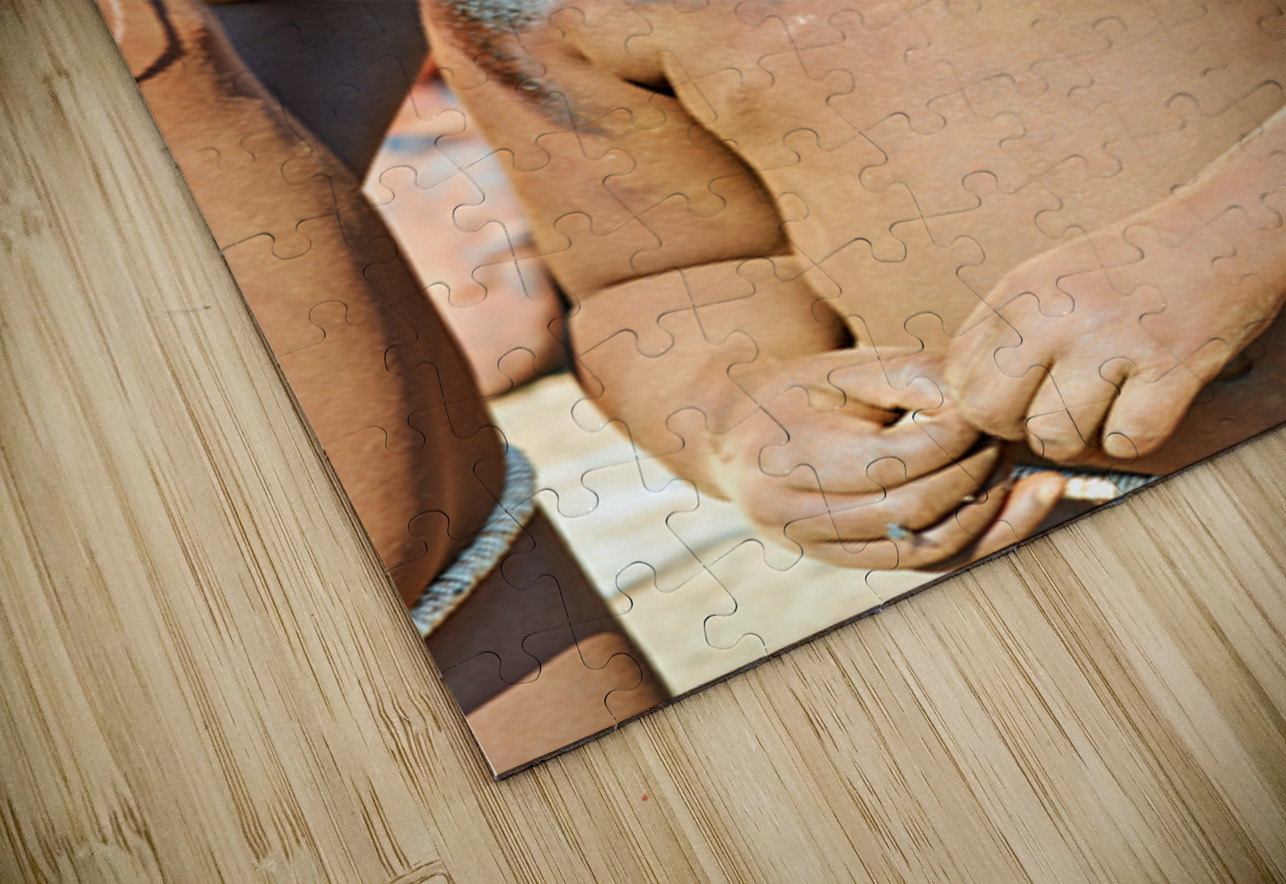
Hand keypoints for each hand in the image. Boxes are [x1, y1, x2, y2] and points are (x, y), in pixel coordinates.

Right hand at [710, 350, 1064, 569]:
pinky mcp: (842, 563)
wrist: (737, 436)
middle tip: (1006, 436)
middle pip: (908, 507)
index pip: (890, 461)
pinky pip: (922, 565)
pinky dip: (977, 540)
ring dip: (984, 512)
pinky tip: (1014, 509)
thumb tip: (978, 406)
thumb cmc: (801, 392)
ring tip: (1018, 473)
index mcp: (788, 454)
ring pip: (920, 548)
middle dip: (973, 473)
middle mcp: (793, 513)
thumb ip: (912, 376)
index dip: (953, 438)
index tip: (986, 409)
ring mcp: (815, 547)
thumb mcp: (845, 367)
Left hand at [947, 213, 1283, 463]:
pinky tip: (1143, 406)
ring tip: (1101, 407)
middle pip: (990, 414)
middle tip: (1051, 411)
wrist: (1226, 231)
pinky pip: (1126, 443)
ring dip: (1078, 440)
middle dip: (1017, 429)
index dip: (983, 403)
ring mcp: (1113, 338)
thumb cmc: (1128, 271)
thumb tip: (952, 406)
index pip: (957, 378)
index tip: (1016, 399)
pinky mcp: (1172, 366)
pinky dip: (1134, 439)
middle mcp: (1057, 311)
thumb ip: (999, 335)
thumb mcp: (1045, 280)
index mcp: (1018, 291)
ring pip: (1055, 439)